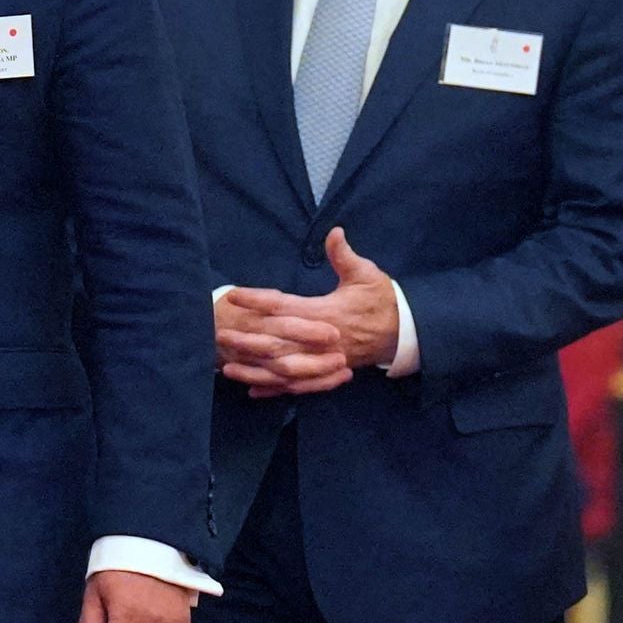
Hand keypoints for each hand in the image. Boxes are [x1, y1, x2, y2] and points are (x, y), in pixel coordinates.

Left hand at [220, 229, 399, 392]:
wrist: (404, 332)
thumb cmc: (382, 300)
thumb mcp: (366, 274)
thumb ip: (345, 256)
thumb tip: (334, 232)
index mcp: (325, 313)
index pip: (283, 306)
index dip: (257, 300)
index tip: (234, 295)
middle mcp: (318, 340)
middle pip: (275, 343)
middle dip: (245, 340)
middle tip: (218, 333)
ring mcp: (321, 361)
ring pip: (280, 370)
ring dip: (252, 369)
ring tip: (225, 367)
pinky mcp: (325, 373)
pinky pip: (295, 386)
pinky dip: (273, 389)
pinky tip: (250, 390)